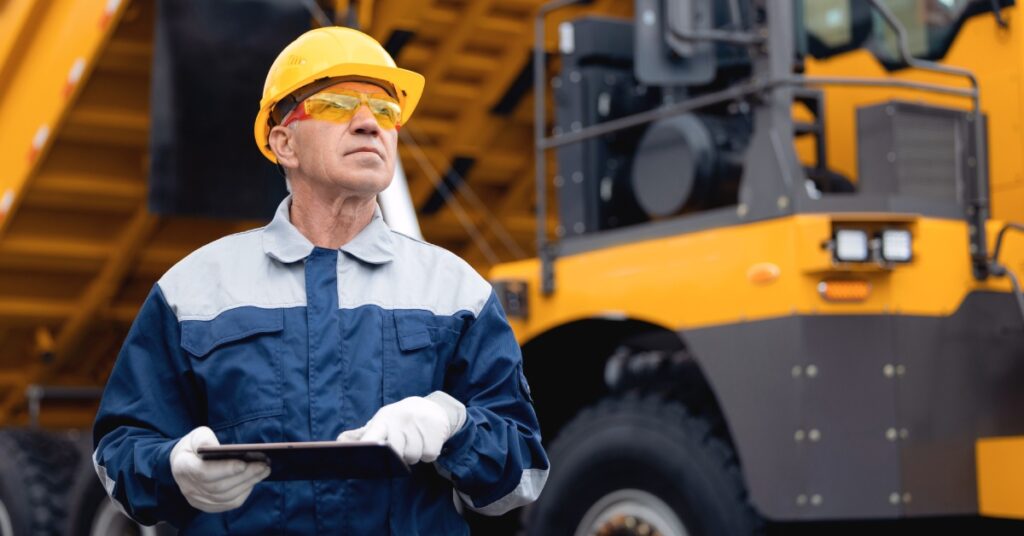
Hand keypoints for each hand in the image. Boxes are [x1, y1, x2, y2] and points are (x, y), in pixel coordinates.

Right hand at [169, 426, 269, 512]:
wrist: (183, 463)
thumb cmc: (194, 446)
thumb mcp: (196, 435)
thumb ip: (205, 439)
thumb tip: (217, 447)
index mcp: (183, 467)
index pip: (204, 473)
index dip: (225, 469)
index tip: (244, 463)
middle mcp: (188, 487)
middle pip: (219, 487)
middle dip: (244, 476)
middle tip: (264, 465)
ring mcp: (197, 499)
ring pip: (226, 497)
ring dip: (248, 484)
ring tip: (264, 471)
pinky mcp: (207, 506)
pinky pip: (228, 504)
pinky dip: (244, 493)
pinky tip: (254, 481)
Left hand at [337, 392, 465, 464]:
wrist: (431, 407)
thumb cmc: (399, 420)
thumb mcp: (380, 423)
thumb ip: (361, 435)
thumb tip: (339, 442)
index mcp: (383, 419)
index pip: (372, 435)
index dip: (368, 447)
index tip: (366, 455)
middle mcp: (401, 419)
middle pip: (396, 453)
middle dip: (398, 457)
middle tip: (401, 447)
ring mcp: (419, 424)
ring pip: (414, 456)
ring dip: (414, 455)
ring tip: (415, 442)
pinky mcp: (437, 430)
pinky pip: (430, 454)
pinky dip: (429, 454)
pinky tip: (427, 441)